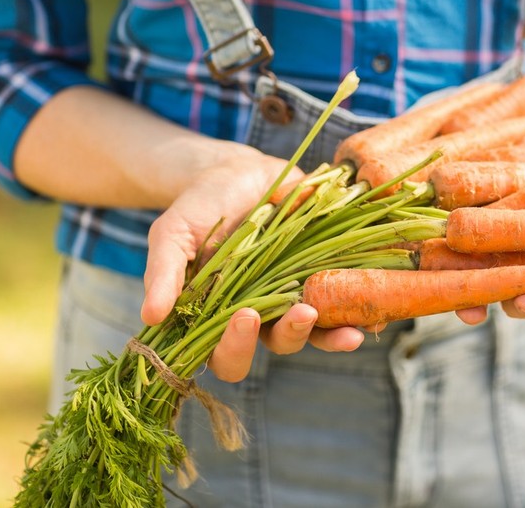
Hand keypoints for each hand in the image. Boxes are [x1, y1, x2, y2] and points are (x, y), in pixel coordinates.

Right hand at [140, 143, 363, 382]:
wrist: (236, 170)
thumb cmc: (198, 207)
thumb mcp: (172, 233)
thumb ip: (164, 272)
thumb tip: (151, 317)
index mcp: (218, 316)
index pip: (224, 354)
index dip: (235, 348)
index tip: (244, 317)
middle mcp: (259, 314)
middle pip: (276, 346)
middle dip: (290, 336)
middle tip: (301, 313)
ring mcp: (293, 296)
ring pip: (313, 332)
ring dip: (331, 334)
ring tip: (349, 329)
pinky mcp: (321, 273)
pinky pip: (342, 302)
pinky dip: (358, 309)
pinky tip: (373, 313)